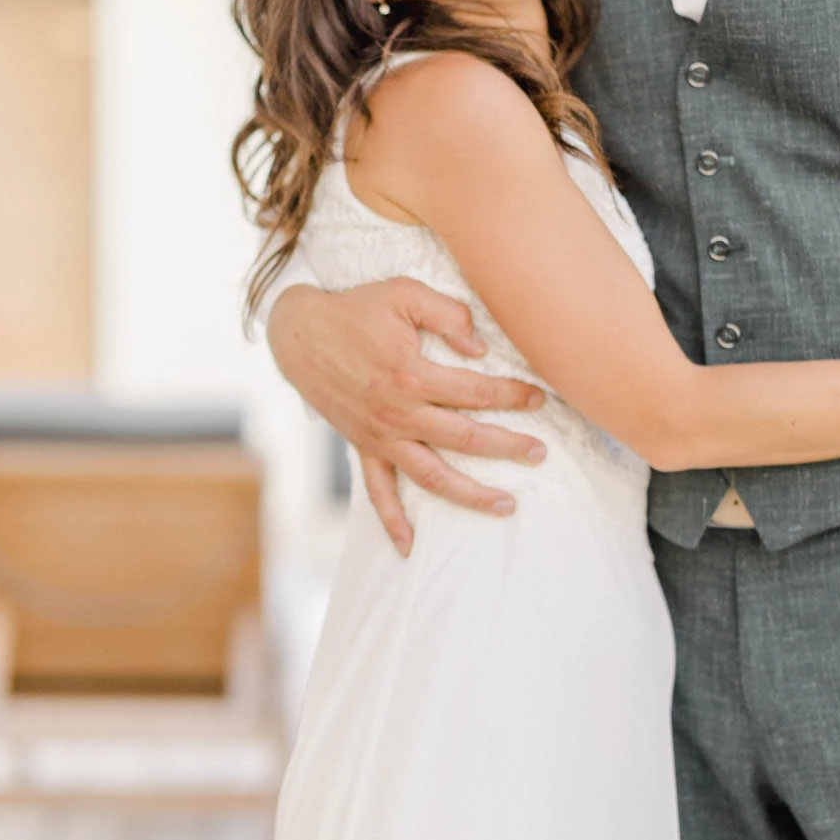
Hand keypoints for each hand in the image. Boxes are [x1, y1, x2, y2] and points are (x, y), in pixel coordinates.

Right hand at [267, 281, 543, 556]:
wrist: (299, 335)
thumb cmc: (357, 309)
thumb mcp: (403, 293)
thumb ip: (448, 315)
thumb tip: (480, 350)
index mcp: (413, 374)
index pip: (478, 392)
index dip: (514, 396)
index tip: (539, 398)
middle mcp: (399, 414)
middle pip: (467, 439)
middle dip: (509, 447)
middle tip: (540, 453)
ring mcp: (380, 437)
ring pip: (433, 476)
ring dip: (471, 495)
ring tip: (506, 505)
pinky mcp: (363, 447)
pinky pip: (378, 492)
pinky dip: (392, 521)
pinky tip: (410, 546)